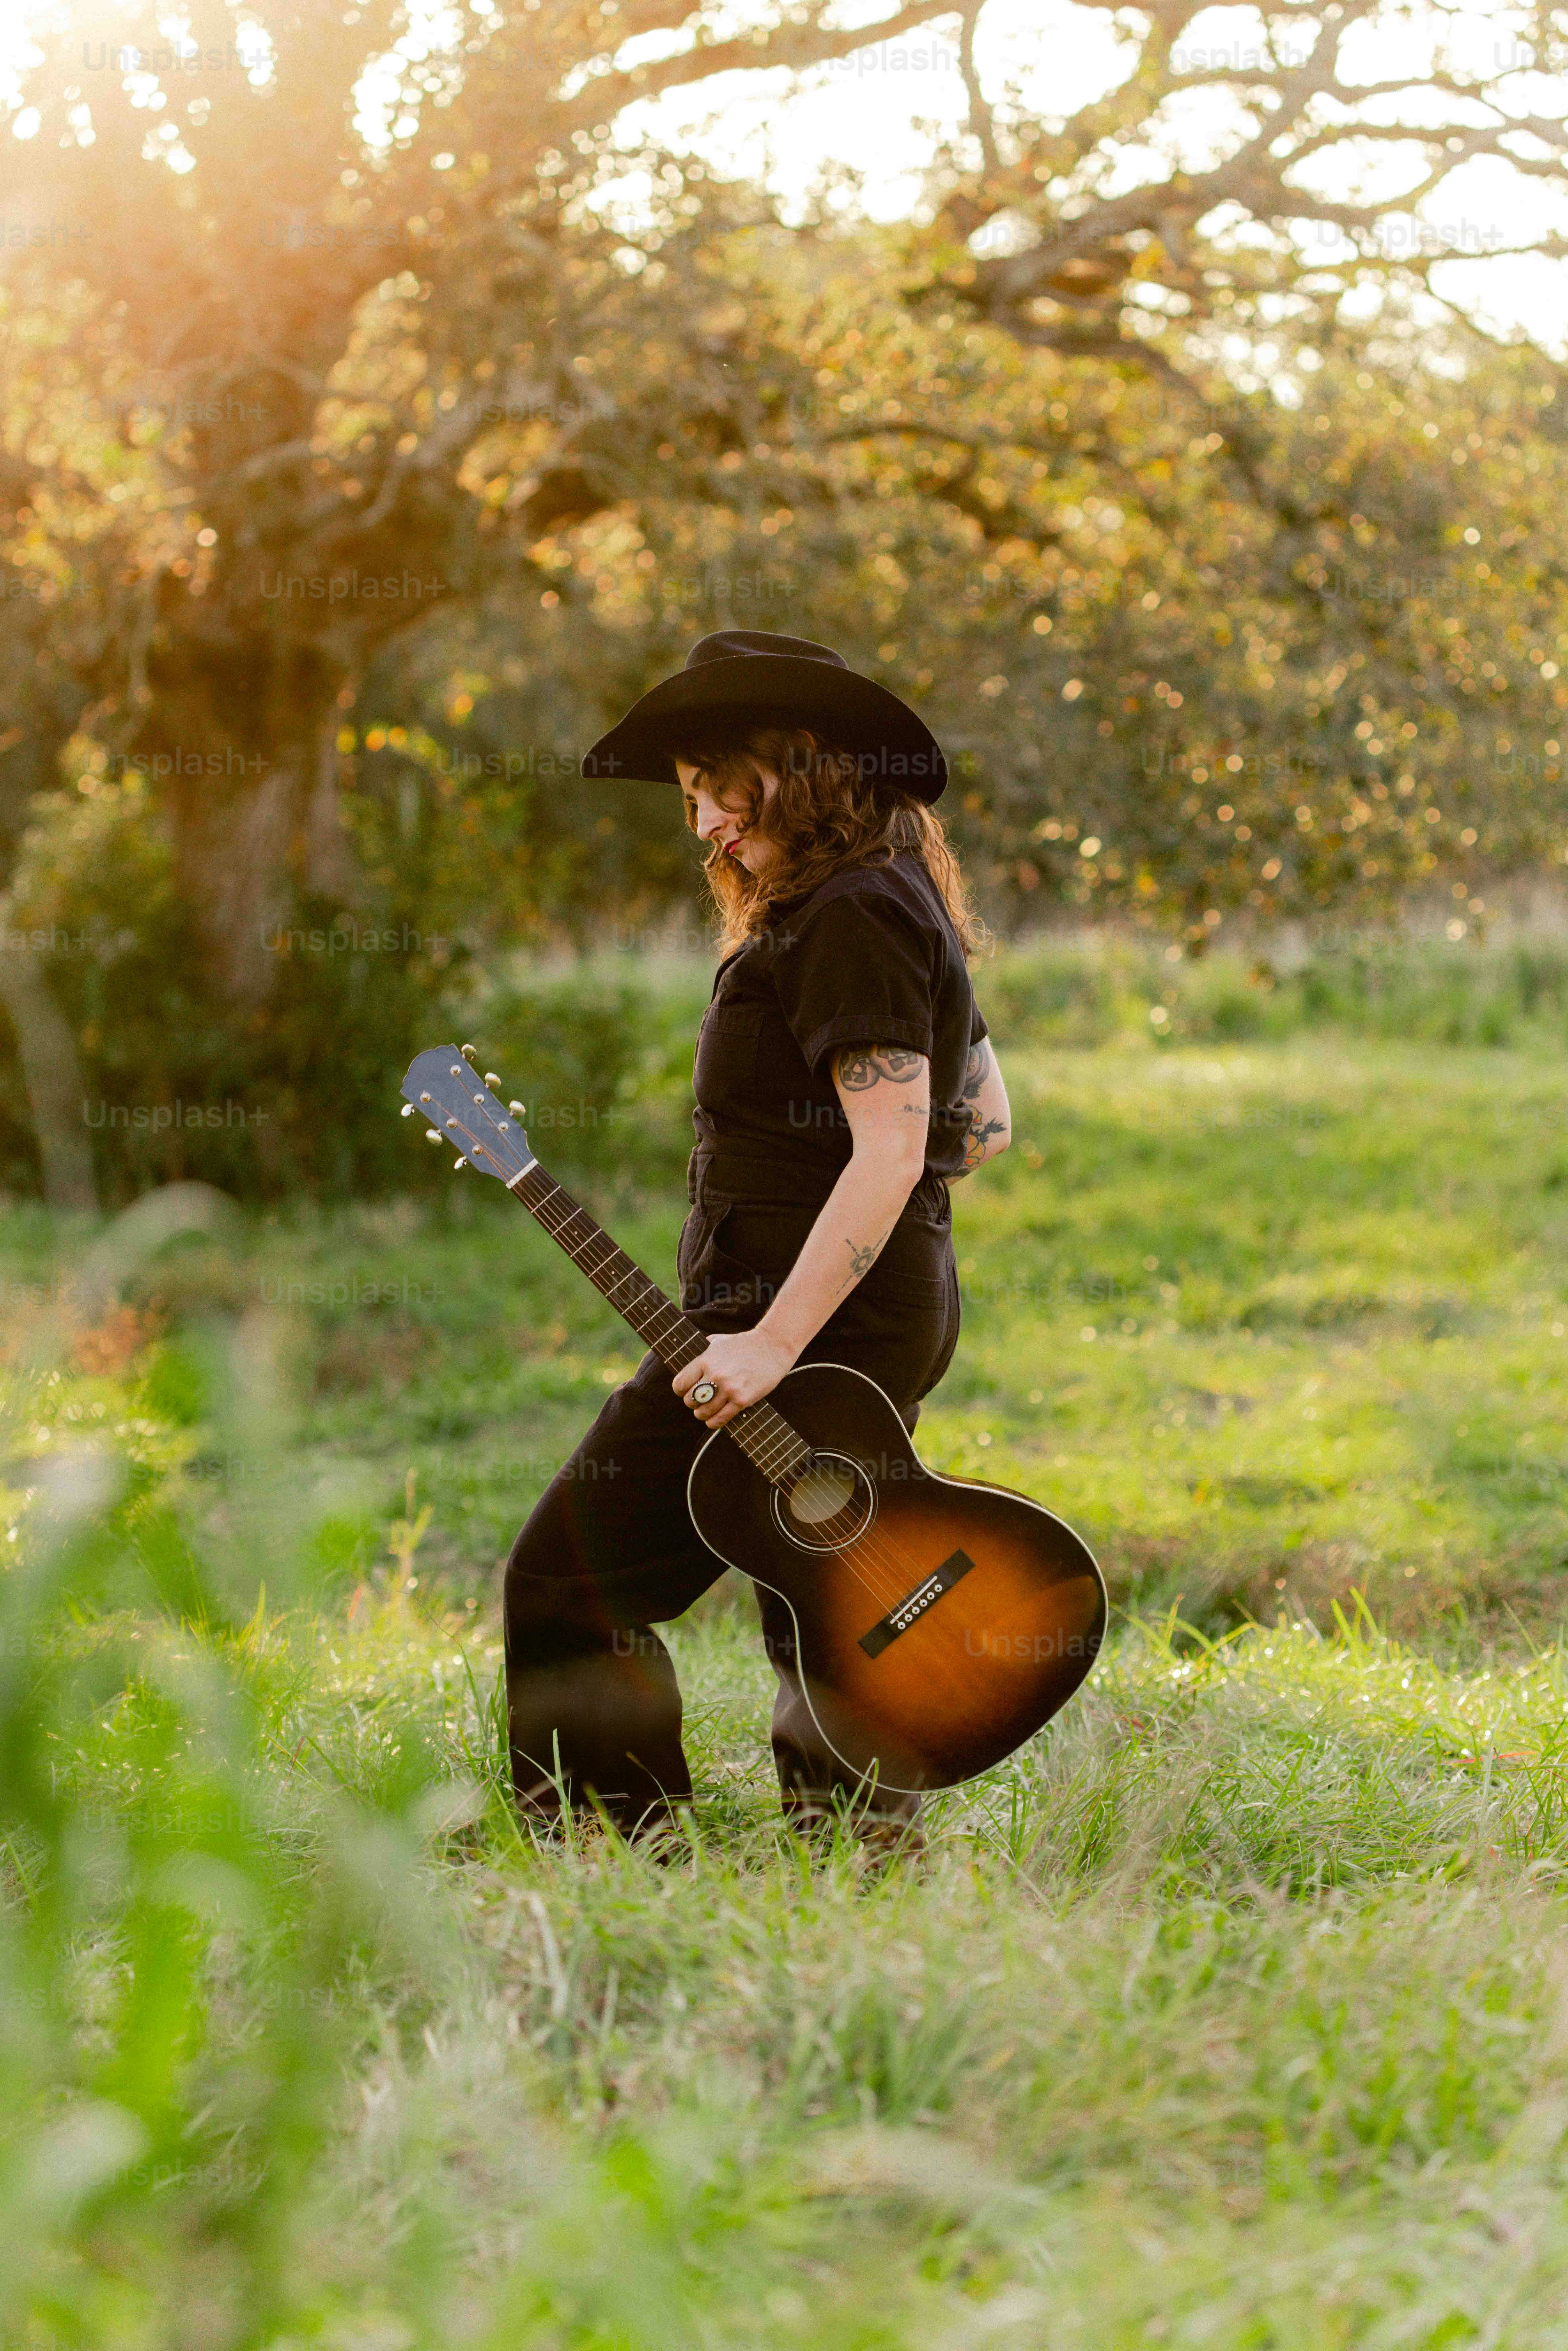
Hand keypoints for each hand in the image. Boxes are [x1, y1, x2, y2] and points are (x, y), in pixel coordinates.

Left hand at [673, 1327, 796, 1427]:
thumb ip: (703, 1351)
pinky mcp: (742, 1400)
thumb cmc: (744, 1344)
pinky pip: (720, 1419)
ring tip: (707, 1411)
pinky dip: (714, 1422)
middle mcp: (714, 1375)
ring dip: (702, 1414)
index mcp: (705, 1360)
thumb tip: (689, 1362)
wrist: (772, 1347)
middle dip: (693, 1403)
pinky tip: (714, 1419)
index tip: (686, 1391)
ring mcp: (729, 1389)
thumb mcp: (718, 1341)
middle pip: (690, 1401)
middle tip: (699, 1401)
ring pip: (703, 1412)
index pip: (679, 1384)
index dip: (681, 1390)